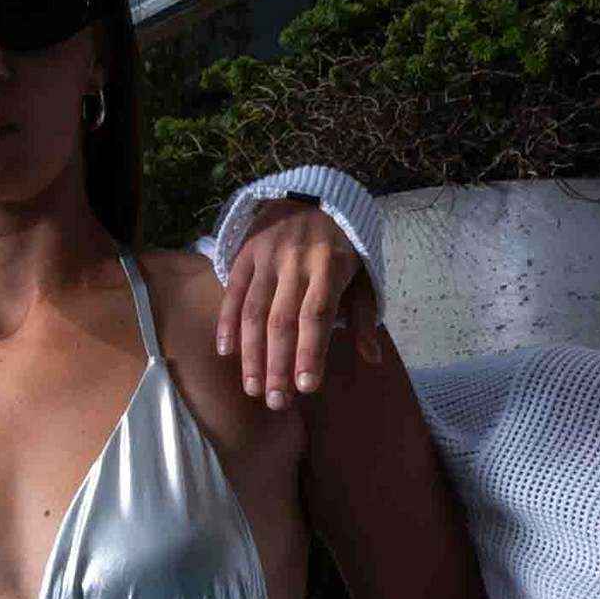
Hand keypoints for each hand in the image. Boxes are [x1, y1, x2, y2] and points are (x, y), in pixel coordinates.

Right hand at [217, 201, 381, 405]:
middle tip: (276, 402)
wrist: (311, 196)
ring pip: (255, 311)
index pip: (317, 316)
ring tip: (252, 389)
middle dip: (278, 365)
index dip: (311, 352)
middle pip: (283, 321)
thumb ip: (363, 317)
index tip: (307, 387)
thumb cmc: (341, 248)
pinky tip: (226, 352)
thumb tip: (373, 358)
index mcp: (329, 267)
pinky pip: (233, 292)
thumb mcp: (361, 276)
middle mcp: (296, 262)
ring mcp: (267, 257)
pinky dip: (227, 322)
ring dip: (251, 353)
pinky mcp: (246, 253)